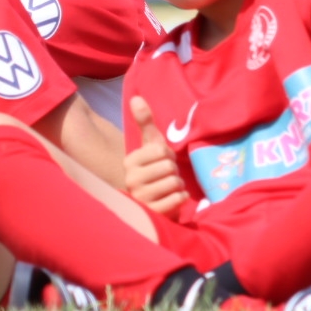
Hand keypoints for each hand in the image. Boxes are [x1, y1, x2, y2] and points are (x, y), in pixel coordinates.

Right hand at [124, 96, 188, 214]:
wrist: (151, 201)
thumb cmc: (153, 169)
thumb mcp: (150, 145)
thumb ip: (144, 122)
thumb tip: (136, 97)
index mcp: (129, 162)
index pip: (161, 150)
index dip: (168, 155)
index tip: (161, 161)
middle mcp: (131, 179)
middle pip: (169, 167)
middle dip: (174, 171)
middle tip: (166, 176)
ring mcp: (141, 197)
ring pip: (175, 182)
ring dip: (178, 185)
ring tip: (169, 187)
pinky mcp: (153, 213)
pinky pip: (178, 199)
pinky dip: (181, 198)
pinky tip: (173, 198)